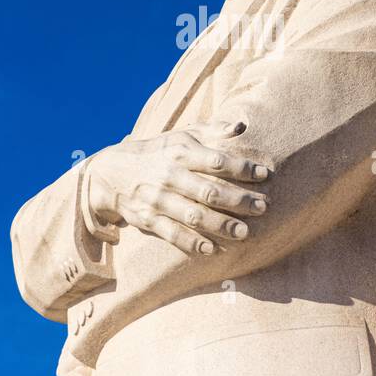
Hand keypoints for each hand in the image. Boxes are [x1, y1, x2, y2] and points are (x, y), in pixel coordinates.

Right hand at [84, 122, 269, 255]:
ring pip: (193, 215)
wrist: (109, 173)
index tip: (265, 174)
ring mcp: (157, 200)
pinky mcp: (147, 220)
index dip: (242, 168)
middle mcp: (168, 175)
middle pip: (209, 191)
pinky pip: (172, 235)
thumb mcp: (180, 136)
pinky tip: (213, 250)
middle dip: (238, 201)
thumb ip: (211, 131)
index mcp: (179, 152)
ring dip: (220, 225)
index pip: (216, 160)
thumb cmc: (156, 152)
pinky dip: (192, 244)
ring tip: (244, 232)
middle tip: (263, 207)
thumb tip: (241, 126)